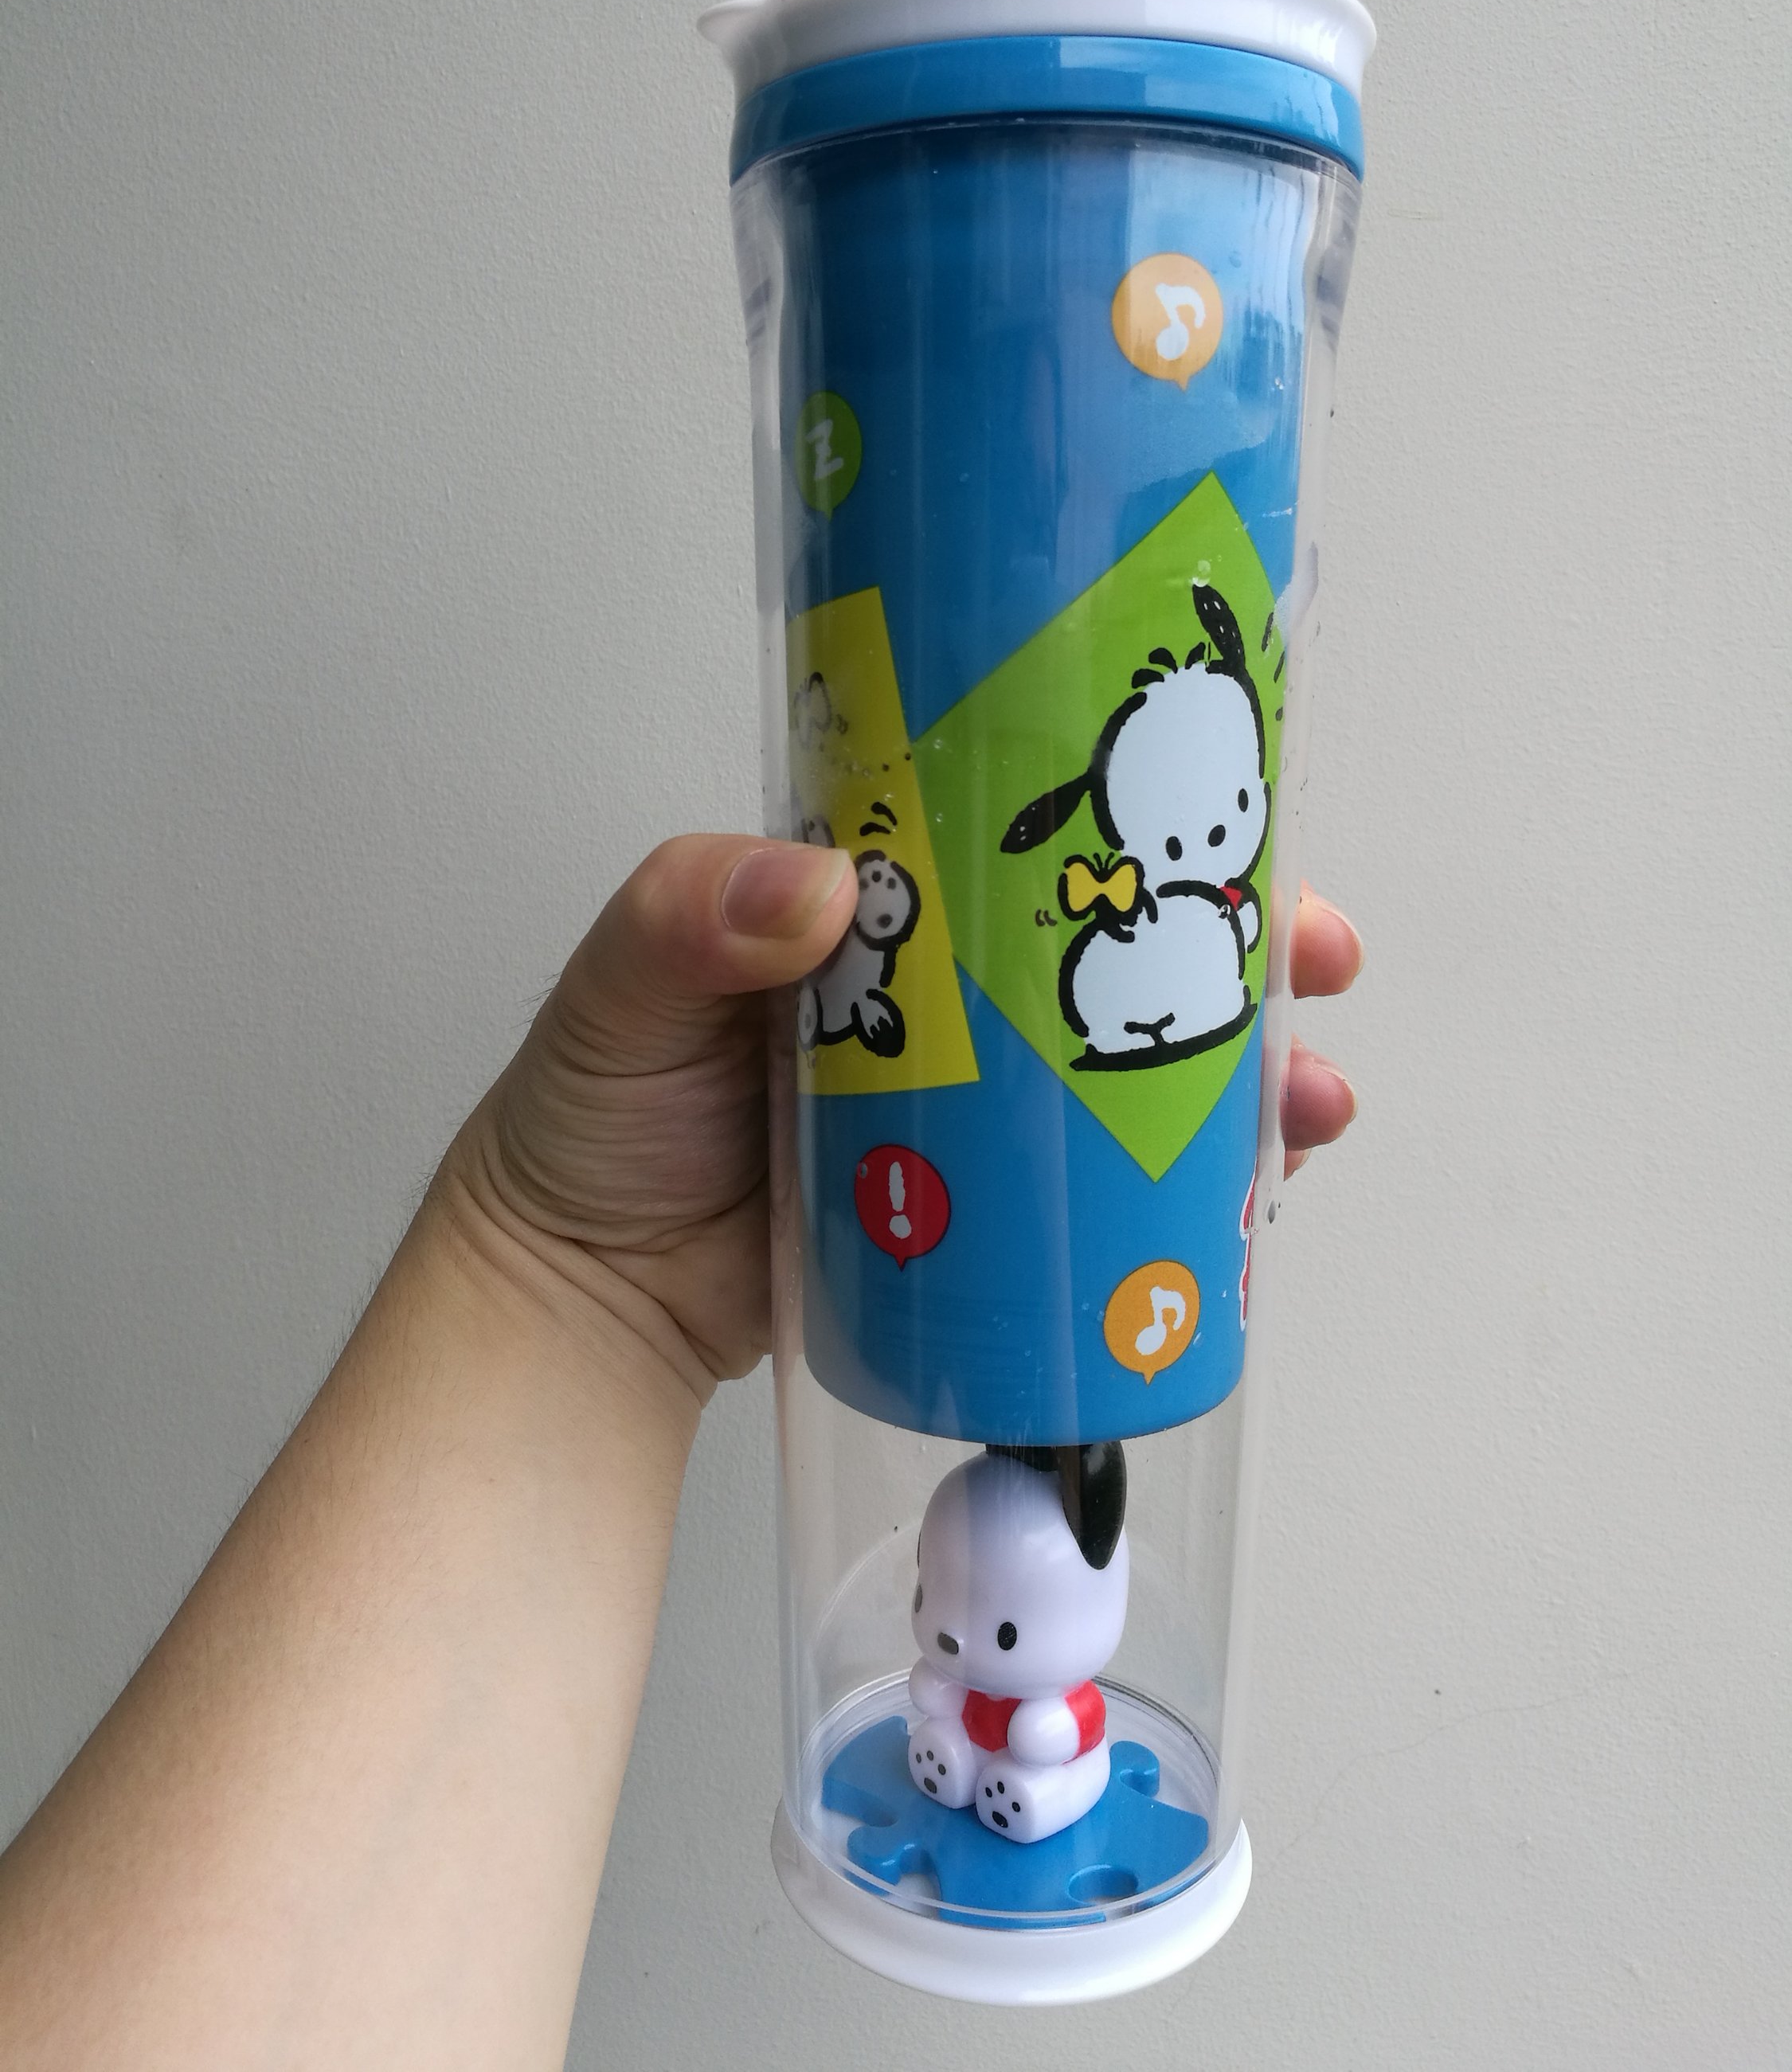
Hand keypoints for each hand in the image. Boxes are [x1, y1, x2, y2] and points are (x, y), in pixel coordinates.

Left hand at [444, 839, 1361, 1397]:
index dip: (1137, 814)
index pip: (1025, 826)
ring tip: (1312, 1098)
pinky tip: (1258, 1194)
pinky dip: (1194, 1185)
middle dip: (1237, 942)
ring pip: (1137, 1065)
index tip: (1235, 818)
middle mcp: (948, 990)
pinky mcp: (990, 1212)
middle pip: (1117, 944)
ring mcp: (980, 1106)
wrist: (586, 1299)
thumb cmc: (593, 1119)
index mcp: (880, 901)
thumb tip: (817, 889)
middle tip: (1315, 959)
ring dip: (1245, 1071)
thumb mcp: (621, 990)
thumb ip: (685, 921)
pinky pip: (1109, 1184)